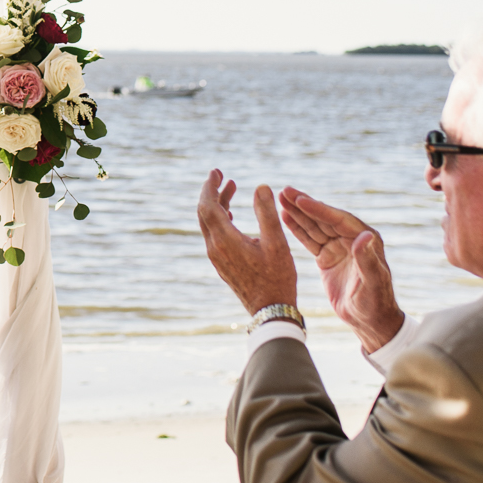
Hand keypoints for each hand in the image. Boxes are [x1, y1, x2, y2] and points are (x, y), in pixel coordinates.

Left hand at [196, 170, 297, 315]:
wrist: (270, 311)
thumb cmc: (277, 278)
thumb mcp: (277, 243)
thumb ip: (267, 213)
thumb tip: (261, 186)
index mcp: (225, 241)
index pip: (208, 206)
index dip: (210, 186)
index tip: (217, 171)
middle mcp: (215, 248)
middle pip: (204, 212)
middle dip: (211, 191)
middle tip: (221, 175)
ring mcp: (216, 257)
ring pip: (209, 224)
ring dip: (217, 204)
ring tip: (231, 188)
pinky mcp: (221, 264)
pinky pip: (214, 234)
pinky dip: (220, 219)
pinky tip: (232, 214)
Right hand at [279, 188, 404, 352]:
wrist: (369, 321)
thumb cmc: (375, 303)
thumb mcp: (373, 282)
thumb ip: (368, 259)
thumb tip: (365, 236)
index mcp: (366, 240)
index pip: (339, 220)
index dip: (319, 209)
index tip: (300, 199)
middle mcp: (352, 239)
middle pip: (324, 218)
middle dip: (304, 205)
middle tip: (284, 191)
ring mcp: (338, 247)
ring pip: (314, 226)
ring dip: (298, 212)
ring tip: (280, 198)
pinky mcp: (327, 257)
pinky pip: (310, 239)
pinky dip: (297, 228)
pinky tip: (284, 217)